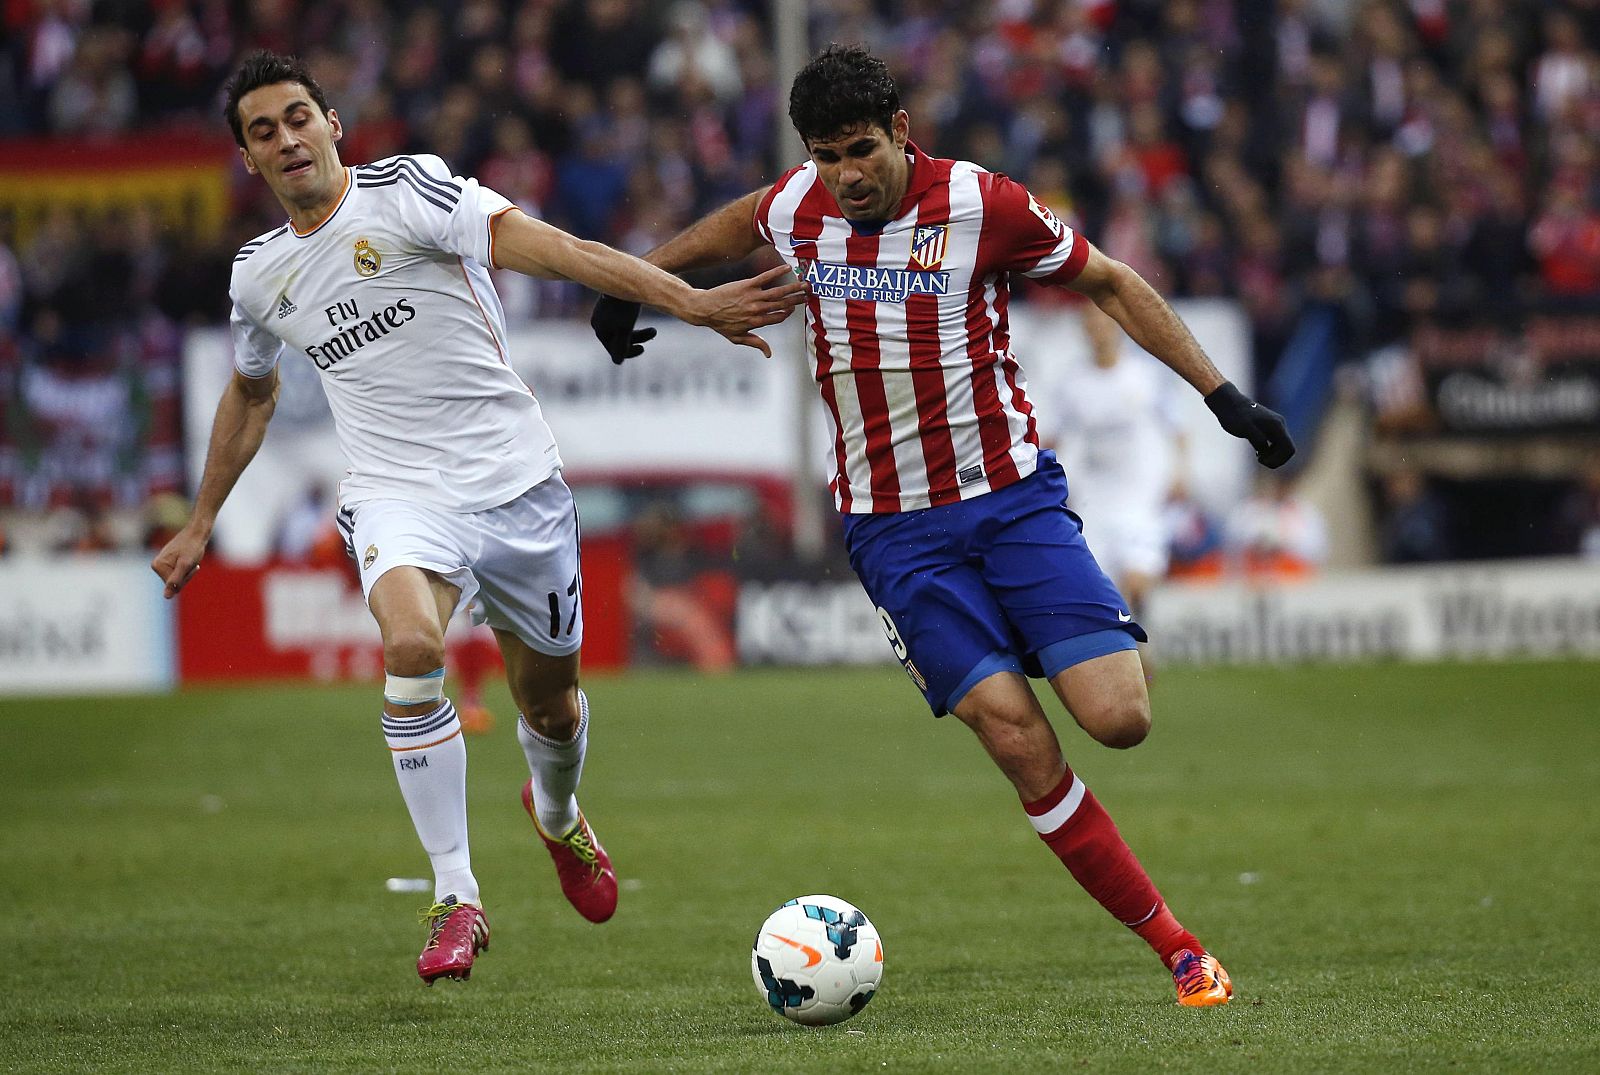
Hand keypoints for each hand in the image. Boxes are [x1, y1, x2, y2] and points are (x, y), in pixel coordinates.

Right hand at [151, 524, 207, 598]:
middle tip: (192, 562)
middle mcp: (156, 565)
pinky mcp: (168, 561)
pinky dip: (187, 568)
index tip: (190, 564)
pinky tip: (189, 559)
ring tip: (190, 559)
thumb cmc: (193, 547)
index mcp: (157, 566)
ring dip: (188, 571)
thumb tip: (166, 597)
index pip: (174, 586)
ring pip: (178, 578)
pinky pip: (179, 572)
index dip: (186, 577)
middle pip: (174, 583)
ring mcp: (162, 563)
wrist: (197, 532)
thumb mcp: (186, 565)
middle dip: (187, 575)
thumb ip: (175, 580)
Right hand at [590, 295, 654, 364]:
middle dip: (637, 338)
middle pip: (619, 339)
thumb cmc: (626, 305)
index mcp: (599, 328)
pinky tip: (642, 316)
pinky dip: (635, 322)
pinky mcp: (612, 305)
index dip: (629, 351)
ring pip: (623, 330)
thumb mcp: (625, 328)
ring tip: (654, 329)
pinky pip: (624, 320)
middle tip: (653, 333)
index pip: (613, 349)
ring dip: (640, 332)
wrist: (626, 276)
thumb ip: (621, 346)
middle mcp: (599, 321)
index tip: (643, 348)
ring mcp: (605, 314)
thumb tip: (617, 362)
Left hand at [686, 264, 807, 357]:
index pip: (779, 317)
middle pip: (783, 305)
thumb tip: (770, 354)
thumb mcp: (737, 338)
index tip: (796, 306)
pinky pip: (765, 278)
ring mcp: (753, 297)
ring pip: (778, 292)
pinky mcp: (747, 285)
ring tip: (805, 284)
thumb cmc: (720, 324)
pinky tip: (787, 268)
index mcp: (757, 323)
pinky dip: (777, 272)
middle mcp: (757, 310)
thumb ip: (755, 343)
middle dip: (798, 299)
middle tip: (810, 294)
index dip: (788, 312)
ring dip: (793, 288)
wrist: (704, 309)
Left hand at [1204, 382, 1295, 467]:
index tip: (1261, 460)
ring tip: (1258, 456)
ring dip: (1273, 456)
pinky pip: (1275, 444)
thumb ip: (1258, 440)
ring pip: (1282, 447)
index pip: (1289, 449)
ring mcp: (1275, 426)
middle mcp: (1279, 425)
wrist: (1228, 403)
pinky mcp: (1268, 428)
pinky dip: (1269, 451)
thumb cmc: (1235, 416)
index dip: (1279, 460)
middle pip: (1287, 449)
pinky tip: (1258, 452)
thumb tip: (1266, 450)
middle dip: (1276, 459)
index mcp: (1276, 426)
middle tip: (1259, 459)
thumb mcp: (1245, 429)